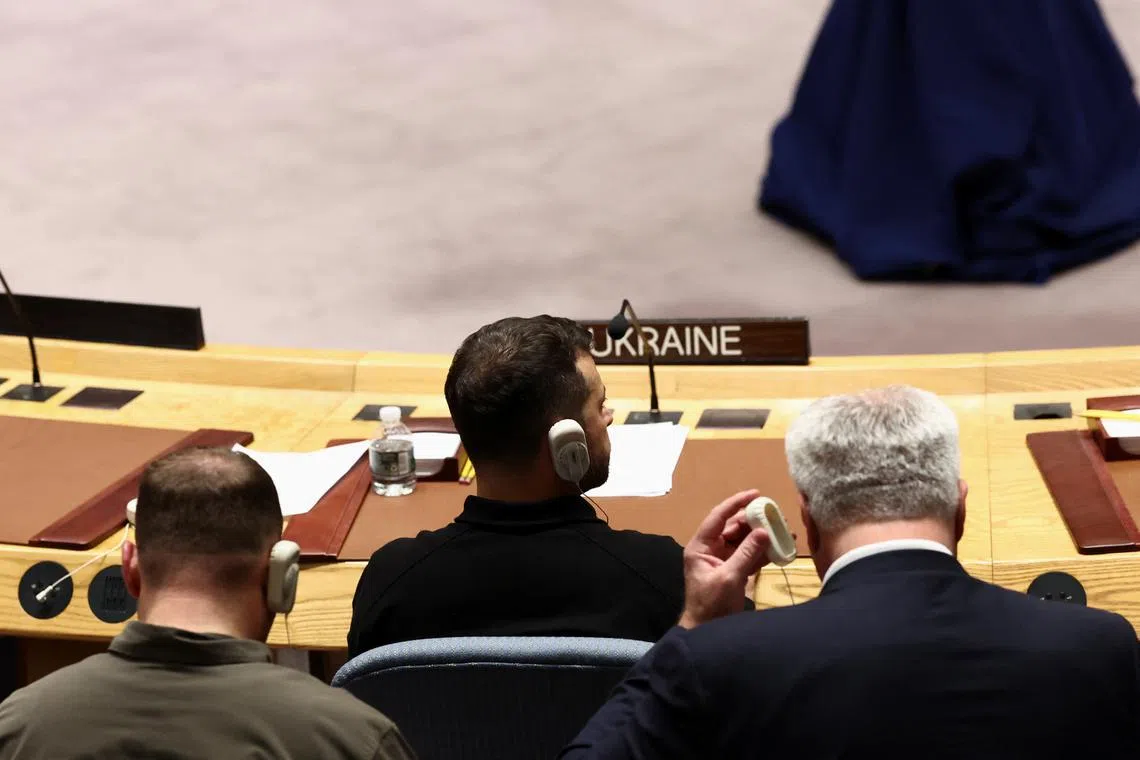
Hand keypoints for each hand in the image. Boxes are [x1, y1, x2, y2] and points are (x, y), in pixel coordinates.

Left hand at [678, 489, 771, 628]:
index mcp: (701, 546)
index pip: (718, 517)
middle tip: (776, 515)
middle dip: (755, 521)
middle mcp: (711, 549)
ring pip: (744, 541)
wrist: (707, 632)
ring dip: (762, 536)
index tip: (755, 494)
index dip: (736, 503)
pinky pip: (750, 555)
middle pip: (734, 527)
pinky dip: (764, 552)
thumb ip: (747, 553)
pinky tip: (781, 548)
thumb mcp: (729, 578)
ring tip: (783, 529)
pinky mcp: (734, 571)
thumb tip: (764, 531)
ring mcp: (723, 560)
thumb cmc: (711, 605)